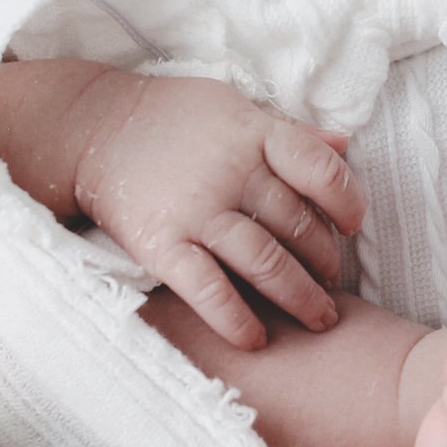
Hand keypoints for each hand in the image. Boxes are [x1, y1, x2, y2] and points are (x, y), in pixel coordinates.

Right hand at [73, 72, 366, 350]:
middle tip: (332, 283)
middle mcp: (231, 172)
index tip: (352, 225)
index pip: (320, 170)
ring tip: (318, 319)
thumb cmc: (173, 117)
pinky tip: (256, 339)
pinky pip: (208, 290)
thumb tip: (344, 146)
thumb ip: (289, 131)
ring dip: (299, 298)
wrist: (93, 127)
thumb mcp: (233, 107)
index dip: (347, 201)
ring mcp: (197, 211)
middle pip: (297, 226)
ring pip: (265, 263)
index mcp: (253, 133)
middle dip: (324, 262)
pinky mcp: (162, 245)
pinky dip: (235, 319)